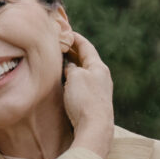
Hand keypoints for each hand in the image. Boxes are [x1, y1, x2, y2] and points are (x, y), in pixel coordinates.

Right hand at [62, 30, 114, 158]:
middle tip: (59, 44)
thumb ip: (70, 67)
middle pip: (85, 58)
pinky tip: (64, 81)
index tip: (65, 30)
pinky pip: (82, 83)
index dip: (75, 37)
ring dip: (71, 65)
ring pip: (83, 71)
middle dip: (72, 51)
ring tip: (58, 61)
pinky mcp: (93, 101)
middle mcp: (101, 76)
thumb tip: (68, 66)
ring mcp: (98, 89)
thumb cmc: (85, 100)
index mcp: (98, 66)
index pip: (86, 46)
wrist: (95, 128)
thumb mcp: (75, 76)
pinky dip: (72, 78)